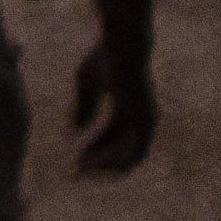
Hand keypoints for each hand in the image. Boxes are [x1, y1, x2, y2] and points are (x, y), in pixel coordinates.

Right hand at [71, 36, 162, 179]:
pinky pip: (133, 153)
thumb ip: (83, 107)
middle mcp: (139, 116)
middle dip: (96, 161)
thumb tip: (75, 133)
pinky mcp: (147, 123)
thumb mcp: (85, 83)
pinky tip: (95, 164)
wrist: (123, 48)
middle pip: (118, 148)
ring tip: (82, 170)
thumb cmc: (104, 57)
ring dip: (105, 166)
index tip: (73, 159)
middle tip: (75, 172)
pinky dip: (116, 161)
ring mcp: (145, 121)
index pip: (108, 135)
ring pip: (128, 156)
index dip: (90, 148)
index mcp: (126, 105)